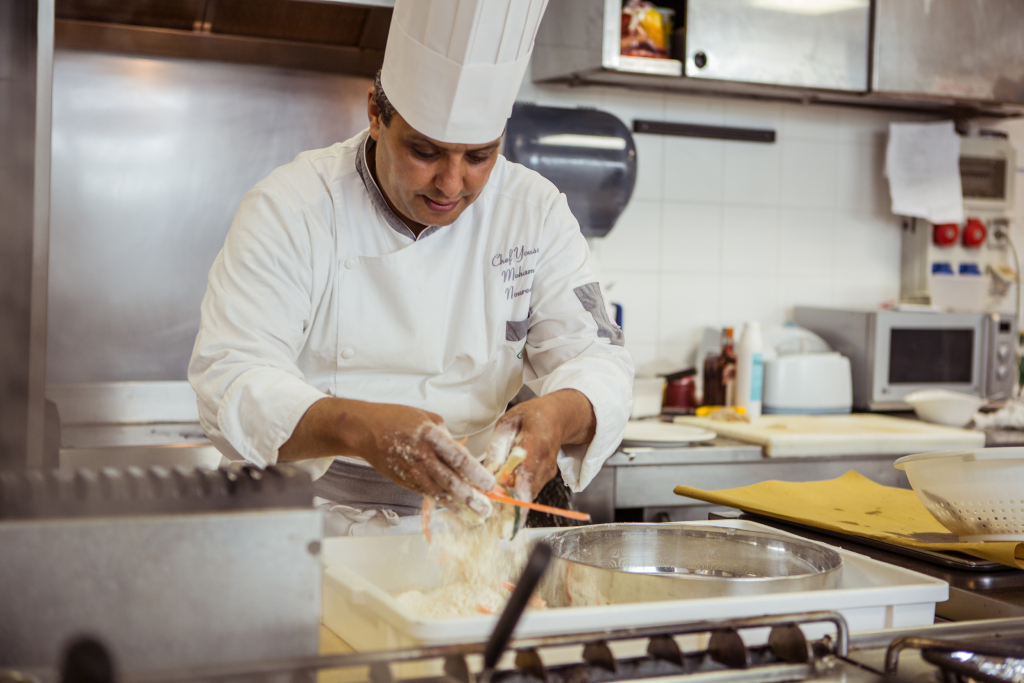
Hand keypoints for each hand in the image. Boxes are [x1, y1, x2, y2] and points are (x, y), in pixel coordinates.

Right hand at [280, 398, 494, 516]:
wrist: (364, 430)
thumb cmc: (396, 419)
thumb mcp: (426, 417)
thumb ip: (445, 435)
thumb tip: (460, 453)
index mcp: (430, 435)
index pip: (458, 458)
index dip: (475, 473)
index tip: (489, 484)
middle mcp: (422, 456)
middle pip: (450, 481)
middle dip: (470, 497)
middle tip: (486, 509)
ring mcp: (412, 471)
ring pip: (438, 492)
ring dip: (458, 505)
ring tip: (474, 516)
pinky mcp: (404, 481)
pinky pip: (426, 493)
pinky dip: (441, 502)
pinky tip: (454, 508)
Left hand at [483, 389, 595, 501]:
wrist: (557, 417)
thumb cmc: (529, 418)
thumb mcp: (507, 423)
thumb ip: (497, 447)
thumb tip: (487, 473)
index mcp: (536, 442)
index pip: (527, 472)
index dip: (516, 491)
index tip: (503, 504)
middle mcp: (546, 460)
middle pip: (527, 489)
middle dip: (506, 497)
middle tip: (490, 497)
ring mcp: (549, 471)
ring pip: (527, 492)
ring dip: (510, 493)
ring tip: (498, 482)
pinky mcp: (548, 477)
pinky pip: (529, 489)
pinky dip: (517, 488)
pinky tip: (509, 478)